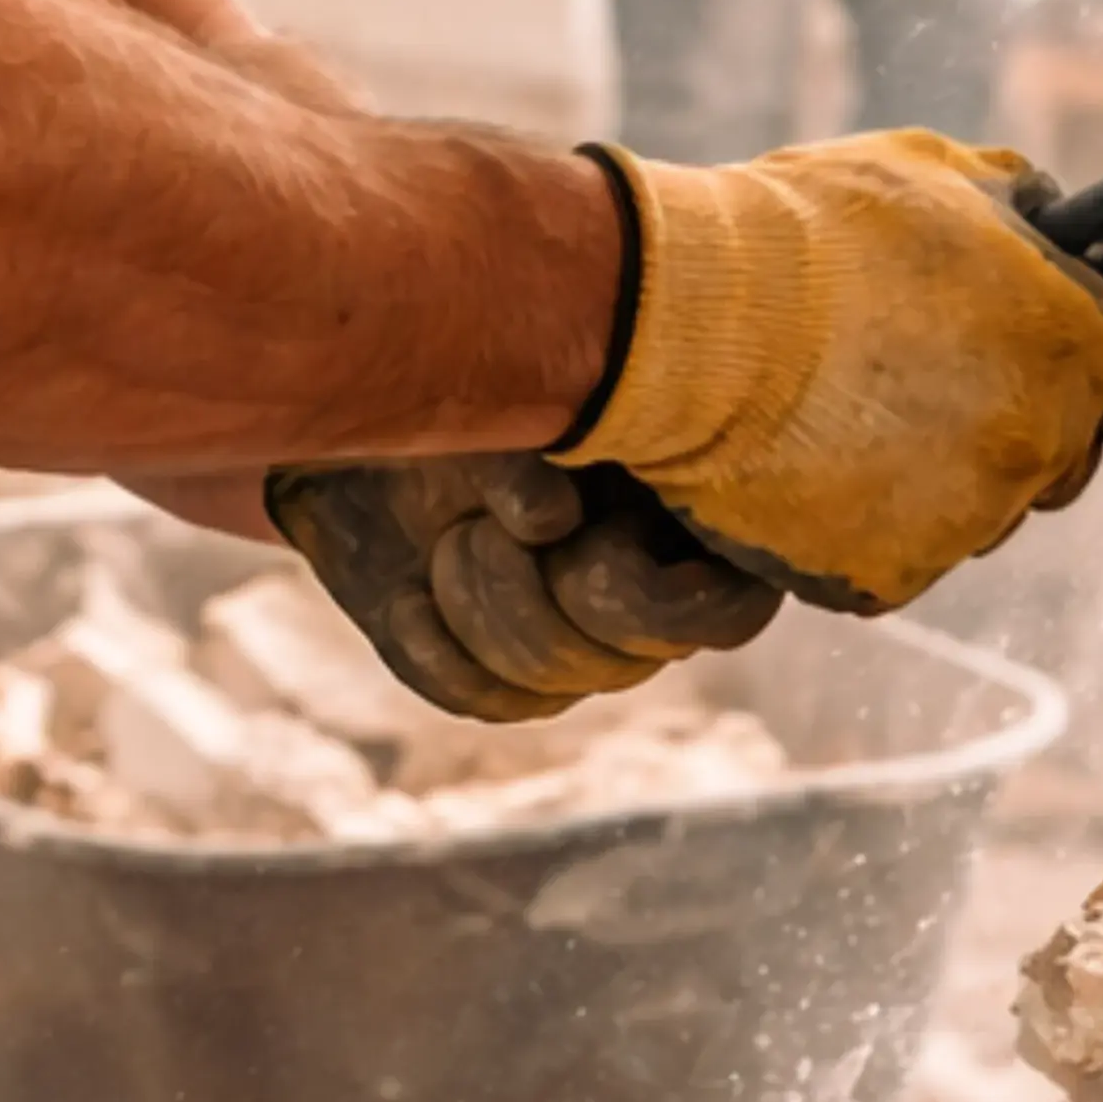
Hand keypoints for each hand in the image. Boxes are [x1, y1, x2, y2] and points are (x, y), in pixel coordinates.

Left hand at [263, 455, 783, 721]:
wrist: (379, 431)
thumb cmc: (471, 401)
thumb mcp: (513, 407)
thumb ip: (543, 449)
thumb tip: (549, 522)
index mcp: (691, 523)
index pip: (724, 617)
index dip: (645, 600)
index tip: (561, 532)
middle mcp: (655, 605)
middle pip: (615, 660)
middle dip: (526, 589)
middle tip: (476, 523)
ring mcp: (583, 650)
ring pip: (548, 681)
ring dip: (477, 601)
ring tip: (450, 534)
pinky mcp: (505, 680)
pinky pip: (486, 700)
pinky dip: (437, 648)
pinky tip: (406, 597)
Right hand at [561, 132, 1102, 615]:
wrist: (681, 328)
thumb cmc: (806, 232)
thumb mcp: (931, 171)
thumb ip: (1018, 203)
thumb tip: (1048, 218)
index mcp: (1070, 348)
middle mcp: (1035, 446)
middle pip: (1069, 459)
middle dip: (1026, 423)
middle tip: (934, 374)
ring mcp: (963, 521)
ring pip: (981, 508)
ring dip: (941, 470)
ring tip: (848, 407)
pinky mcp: (888, 578)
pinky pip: (901, 554)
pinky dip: (866, 520)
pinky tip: (808, 459)